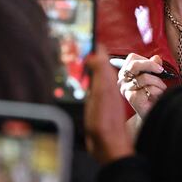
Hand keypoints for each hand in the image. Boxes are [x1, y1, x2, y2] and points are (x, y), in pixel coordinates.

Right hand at [84, 46, 133, 164]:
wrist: (108, 146)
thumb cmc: (105, 122)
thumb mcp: (102, 93)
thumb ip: (100, 72)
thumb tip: (96, 53)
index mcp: (108, 80)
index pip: (101, 56)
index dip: (93, 45)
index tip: (83, 35)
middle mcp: (106, 85)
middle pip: (96, 63)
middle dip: (87, 53)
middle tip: (73, 44)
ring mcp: (100, 95)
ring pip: (92, 74)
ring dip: (85, 65)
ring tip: (74, 57)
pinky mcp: (95, 105)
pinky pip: (89, 86)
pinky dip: (83, 80)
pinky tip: (77, 81)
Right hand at [117, 52, 167, 118]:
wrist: (150, 114)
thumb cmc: (150, 94)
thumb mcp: (152, 77)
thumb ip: (153, 65)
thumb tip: (156, 57)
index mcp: (124, 73)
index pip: (132, 58)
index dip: (145, 59)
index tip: (156, 66)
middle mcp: (122, 81)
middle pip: (134, 65)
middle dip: (151, 65)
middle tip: (162, 70)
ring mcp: (126, 90)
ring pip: (145, 77)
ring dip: (158, 82)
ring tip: (162, 89)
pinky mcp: (132, 98)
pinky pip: (148, 88)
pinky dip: (158, 91)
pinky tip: (159, 96)